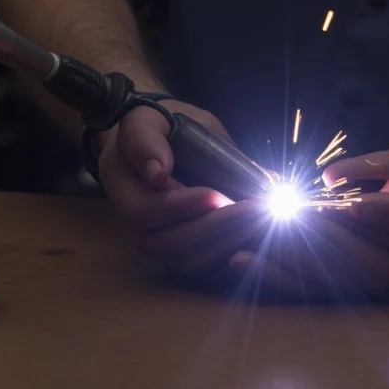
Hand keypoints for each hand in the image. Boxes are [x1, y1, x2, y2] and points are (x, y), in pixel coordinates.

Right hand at [98, 100, 267, 273]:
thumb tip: (158, 171)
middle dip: (217, 227)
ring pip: (191, 261)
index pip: (147, 212)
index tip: (219, 195)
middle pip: (172, 244)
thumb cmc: (156, 129)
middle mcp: (138, 228)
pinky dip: (236, 258)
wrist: (163, 144)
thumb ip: (146, 139)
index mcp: (125, 193)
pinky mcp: (186, 253)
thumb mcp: (147, 120)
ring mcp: (161, 246)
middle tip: (256, 209)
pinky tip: (263, 237)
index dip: (183, 207)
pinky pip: (207, 268)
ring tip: (263, 220)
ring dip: (230, 244)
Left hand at [228, 137, 388, 292]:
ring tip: (240, 248)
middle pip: (359, 259)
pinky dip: (282, 275)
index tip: (324, 200)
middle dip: (308, 242)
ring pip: (337, 276)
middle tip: (265, 222)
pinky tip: (244, 263)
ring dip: (288, 264)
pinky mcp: (368, 277)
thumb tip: (335, 178)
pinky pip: (323, 282)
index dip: (364, 212)